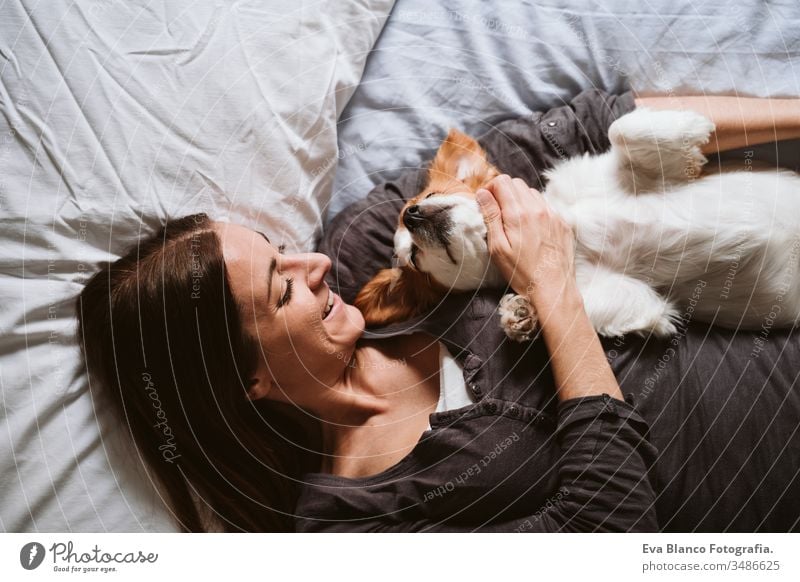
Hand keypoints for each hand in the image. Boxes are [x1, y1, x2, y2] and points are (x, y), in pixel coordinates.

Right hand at [476, 175, 576, 304]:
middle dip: (504, 192)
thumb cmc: (521, 272)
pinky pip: (545, 205)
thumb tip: (483, 194)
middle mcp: (537, 209)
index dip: (490, 188)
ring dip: (519, 200)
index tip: (486, 203)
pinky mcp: (562, 222)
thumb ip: (491, 216)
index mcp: (518, 214)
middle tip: (497, 211)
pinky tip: (530, 229)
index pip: (502, 182)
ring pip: (531, 193)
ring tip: (514, 221)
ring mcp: (553, 214)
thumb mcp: (498, 248)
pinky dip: (534, 209)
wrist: (553, 288)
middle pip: (517, 183)